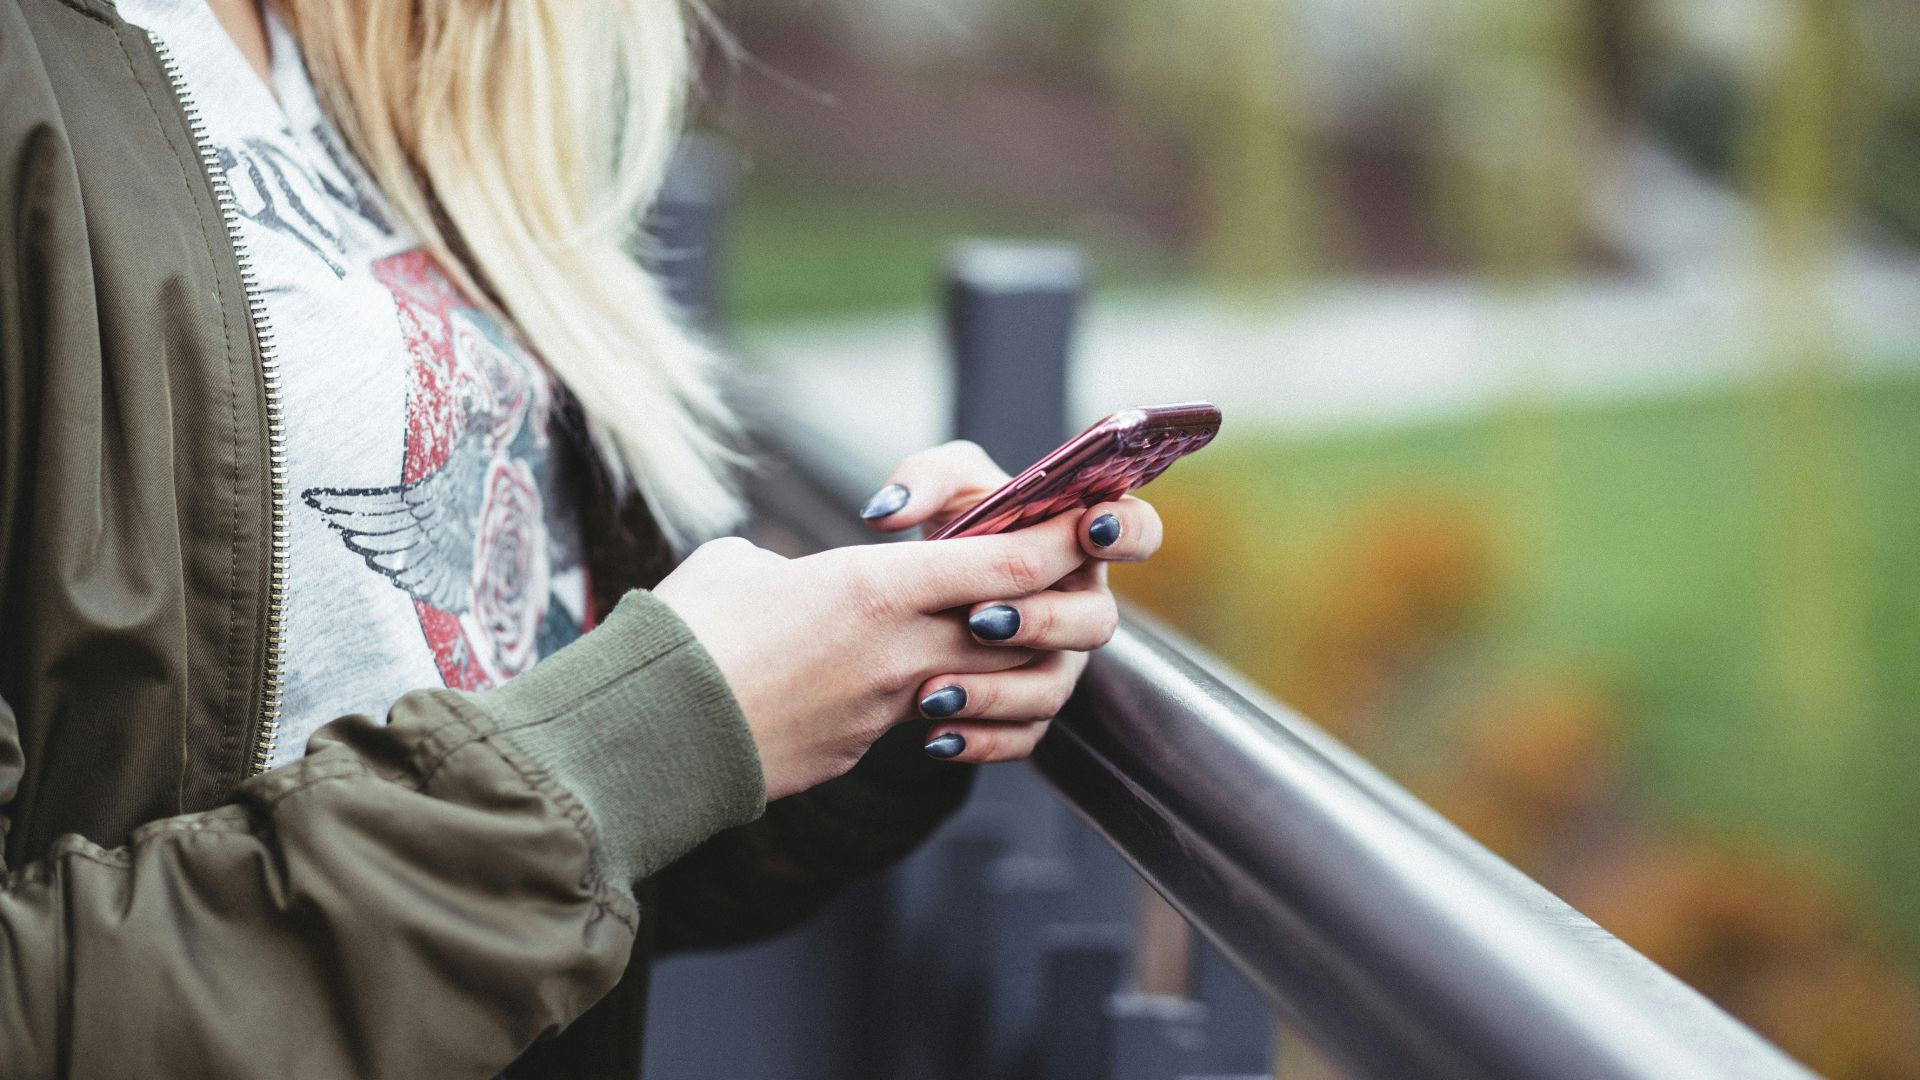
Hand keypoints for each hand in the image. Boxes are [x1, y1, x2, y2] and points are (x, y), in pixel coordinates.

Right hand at [655, 511, 1093, 799]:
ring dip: (998, 662)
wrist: (647, 737)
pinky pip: (926, 723)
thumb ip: (793, 564)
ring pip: (984, 682)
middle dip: (1047, 605)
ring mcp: (885, 710)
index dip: (1057, 543)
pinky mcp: (860, 751)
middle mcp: (899, 652)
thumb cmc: (684, 633)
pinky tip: (914, 691)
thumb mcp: (740, 565)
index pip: (1007, 564)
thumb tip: (793, 580)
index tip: (1083, 523)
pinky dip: (938, 704)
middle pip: (1019, 629)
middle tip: (1045, 581)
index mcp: (875, 588)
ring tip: (977, 638)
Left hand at [857, 440, 1164, 764]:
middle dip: (1042, 620)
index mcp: (1080, 541)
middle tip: (979, 618)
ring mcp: (1059, 662)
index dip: (1127, 531)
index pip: (1137, 532)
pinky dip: (979, 740)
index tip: (1089, 528)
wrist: (920, 594)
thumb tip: (888, 513)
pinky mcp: (1029, 710)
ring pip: (1053, 688)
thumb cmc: (954, 525)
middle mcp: (1080, 605)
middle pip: (1097, 622)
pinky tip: (935, 736)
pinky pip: (1022, 737)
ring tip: (934, 691)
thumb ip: (922, 480)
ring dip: (997, 691)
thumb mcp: (941, 487)